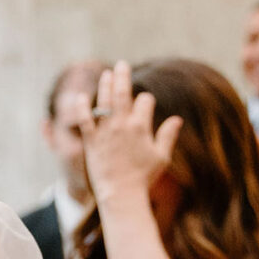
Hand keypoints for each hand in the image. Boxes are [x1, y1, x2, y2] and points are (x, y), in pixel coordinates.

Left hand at [81, 62, 182, 210]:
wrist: (121, 194)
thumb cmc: (143, 178)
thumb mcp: (161, 157)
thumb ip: (168, 136)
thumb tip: (177, 119)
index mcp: (141, 127)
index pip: (144, 101)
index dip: (146, 101)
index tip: (145, 105)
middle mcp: (122, 125)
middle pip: (123, 93)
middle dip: (123, 76)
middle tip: (121, 64)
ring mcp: (105, 131)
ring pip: (104, 101)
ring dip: (105, 85)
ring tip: (106, 74)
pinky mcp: (91, 140)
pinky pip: (85, 119)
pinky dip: (82, 107)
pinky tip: (81, 96)